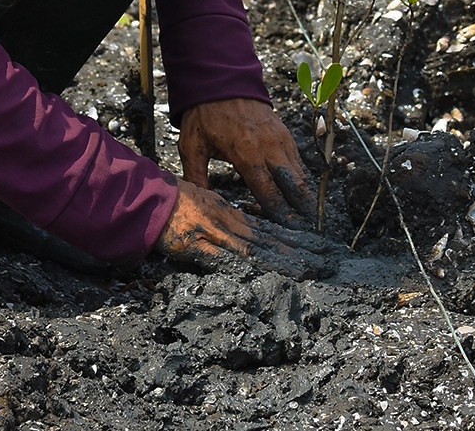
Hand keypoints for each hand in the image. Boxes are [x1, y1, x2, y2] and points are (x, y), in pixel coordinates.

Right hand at [151, 178, 340, 275]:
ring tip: (312, 269)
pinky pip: (225, 260)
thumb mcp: (206, 203)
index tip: (319, 246)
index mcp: (231, 212)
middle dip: (302, 251)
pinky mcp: (196, 247)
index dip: (296, 238)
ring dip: (285, 260)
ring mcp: (214, 234)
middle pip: (271, 239)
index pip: (270, 227)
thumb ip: (226, 218)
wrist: (146, 199)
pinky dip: (247, 268)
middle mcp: (228, 222)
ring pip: (256, 249)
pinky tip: (266, 276)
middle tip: (329, 261)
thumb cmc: (173, 201)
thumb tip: (247, 231)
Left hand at [177, 97, 316, 228]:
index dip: (280, 212)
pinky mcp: (285, 132)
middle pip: (293, 184)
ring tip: (310, 217)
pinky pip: (298, 160)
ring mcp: (279, 138)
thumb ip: (195, 176)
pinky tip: (302, 193)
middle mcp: (268, 146)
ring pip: (300, 173)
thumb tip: (197, 203)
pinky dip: (301, 178)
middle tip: (309, 230)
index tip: (289, 229)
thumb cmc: (204, 114)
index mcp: (245, 152)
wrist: (221, 80)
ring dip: (305, 195)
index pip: (268, 190)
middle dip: (301, 208)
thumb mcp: (191, 145)